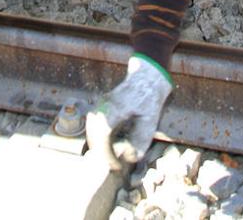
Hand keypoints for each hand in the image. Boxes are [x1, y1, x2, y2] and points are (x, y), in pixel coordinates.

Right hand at [85, 54, 172, 168]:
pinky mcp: (100, 107)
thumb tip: (131, 157)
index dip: (106, 154)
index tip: (115, 166)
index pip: (102, 136)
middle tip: (114, 165)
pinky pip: (94, 126)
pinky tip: (109, 146)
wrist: (146, 77)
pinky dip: (99, 138)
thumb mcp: (151, 119)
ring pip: (92, 131)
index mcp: (115, 108)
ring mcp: (100, 105)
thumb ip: (141, 139)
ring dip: (99, 146)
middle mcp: (103, 106)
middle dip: (101, 153)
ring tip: (111, 158)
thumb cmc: (149, 98)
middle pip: (93, 135)